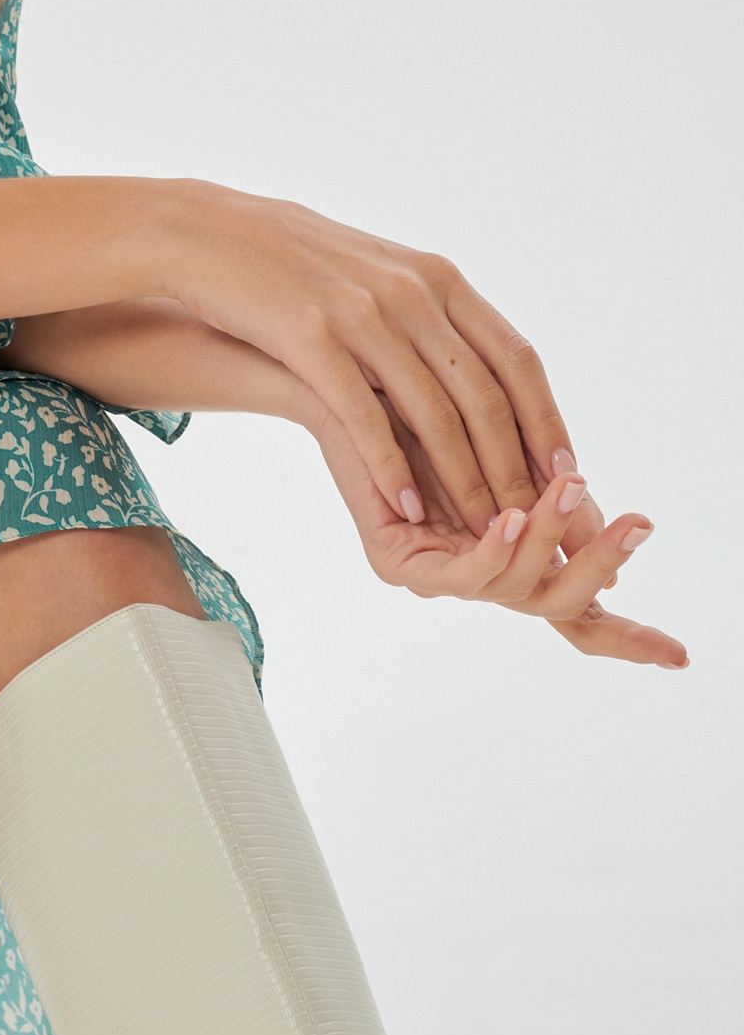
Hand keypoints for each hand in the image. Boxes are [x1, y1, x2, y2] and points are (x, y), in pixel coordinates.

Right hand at [148, 180, 570, 533]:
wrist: (207, 232)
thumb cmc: (296, 262)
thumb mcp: (379, 272)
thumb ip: (432, 315)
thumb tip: (486, 370)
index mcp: (435, 276)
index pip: (516, 358)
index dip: (547, 420)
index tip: (569, 474)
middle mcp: (409, 291)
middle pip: (484, 394)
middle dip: (515, 467)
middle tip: (534, 522)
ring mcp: (361, 314)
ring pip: (433, 412)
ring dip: (464, 480)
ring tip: (481, 531)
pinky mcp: (308, 336)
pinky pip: (363, 414)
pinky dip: (390, 466)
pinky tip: (404, 507)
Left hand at [309, 405, 687, 667]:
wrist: (354, 378)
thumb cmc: (435, 408)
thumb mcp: (516, 452)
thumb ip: (557, 496)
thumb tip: (613, 536)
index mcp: (516, 554)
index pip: (577, 610)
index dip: (628, 638)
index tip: (681, 657)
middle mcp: (480, 572)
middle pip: (557, 605)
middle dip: (600, 566)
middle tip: (637, 524)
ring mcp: (440, 575)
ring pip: (517, 587)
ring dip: (551, 537)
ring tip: (573, 489)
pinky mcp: (397, 566)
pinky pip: (458, 575)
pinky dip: (493, 549)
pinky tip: (513, 515)